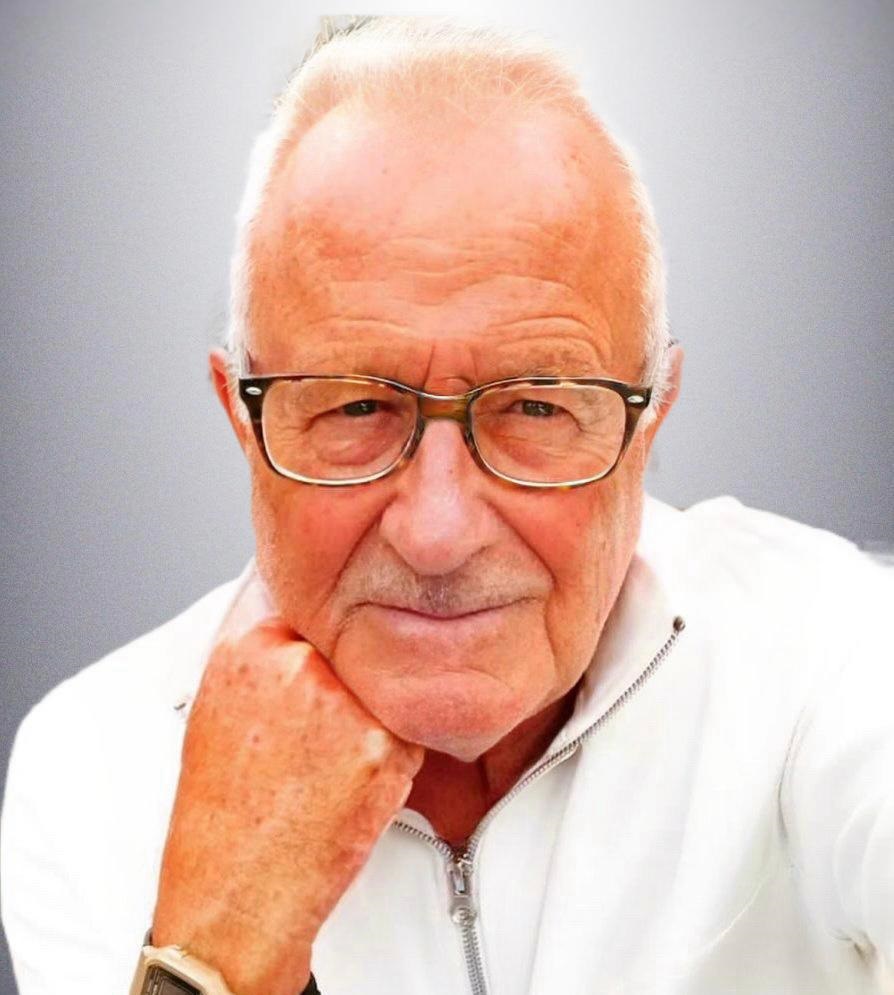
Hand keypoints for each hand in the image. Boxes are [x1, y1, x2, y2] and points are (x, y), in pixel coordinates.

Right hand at [152, 569, 423, 994]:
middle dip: (353, 666)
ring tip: (331, 756)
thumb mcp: (217, 705)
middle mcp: (295, 665)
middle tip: (326, 718)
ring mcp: (341, 704)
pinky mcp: (383, 748)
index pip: (308, 590)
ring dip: (376, 705)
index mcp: (246, 646)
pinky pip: (411, 723)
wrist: (236, 893)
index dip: (328, 612)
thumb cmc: (222, 808)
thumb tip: (298, 602)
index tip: (334, 625)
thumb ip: (261, 646)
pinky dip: (395, 747)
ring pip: (389, 676)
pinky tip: (352, 780)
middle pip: (357, 633)